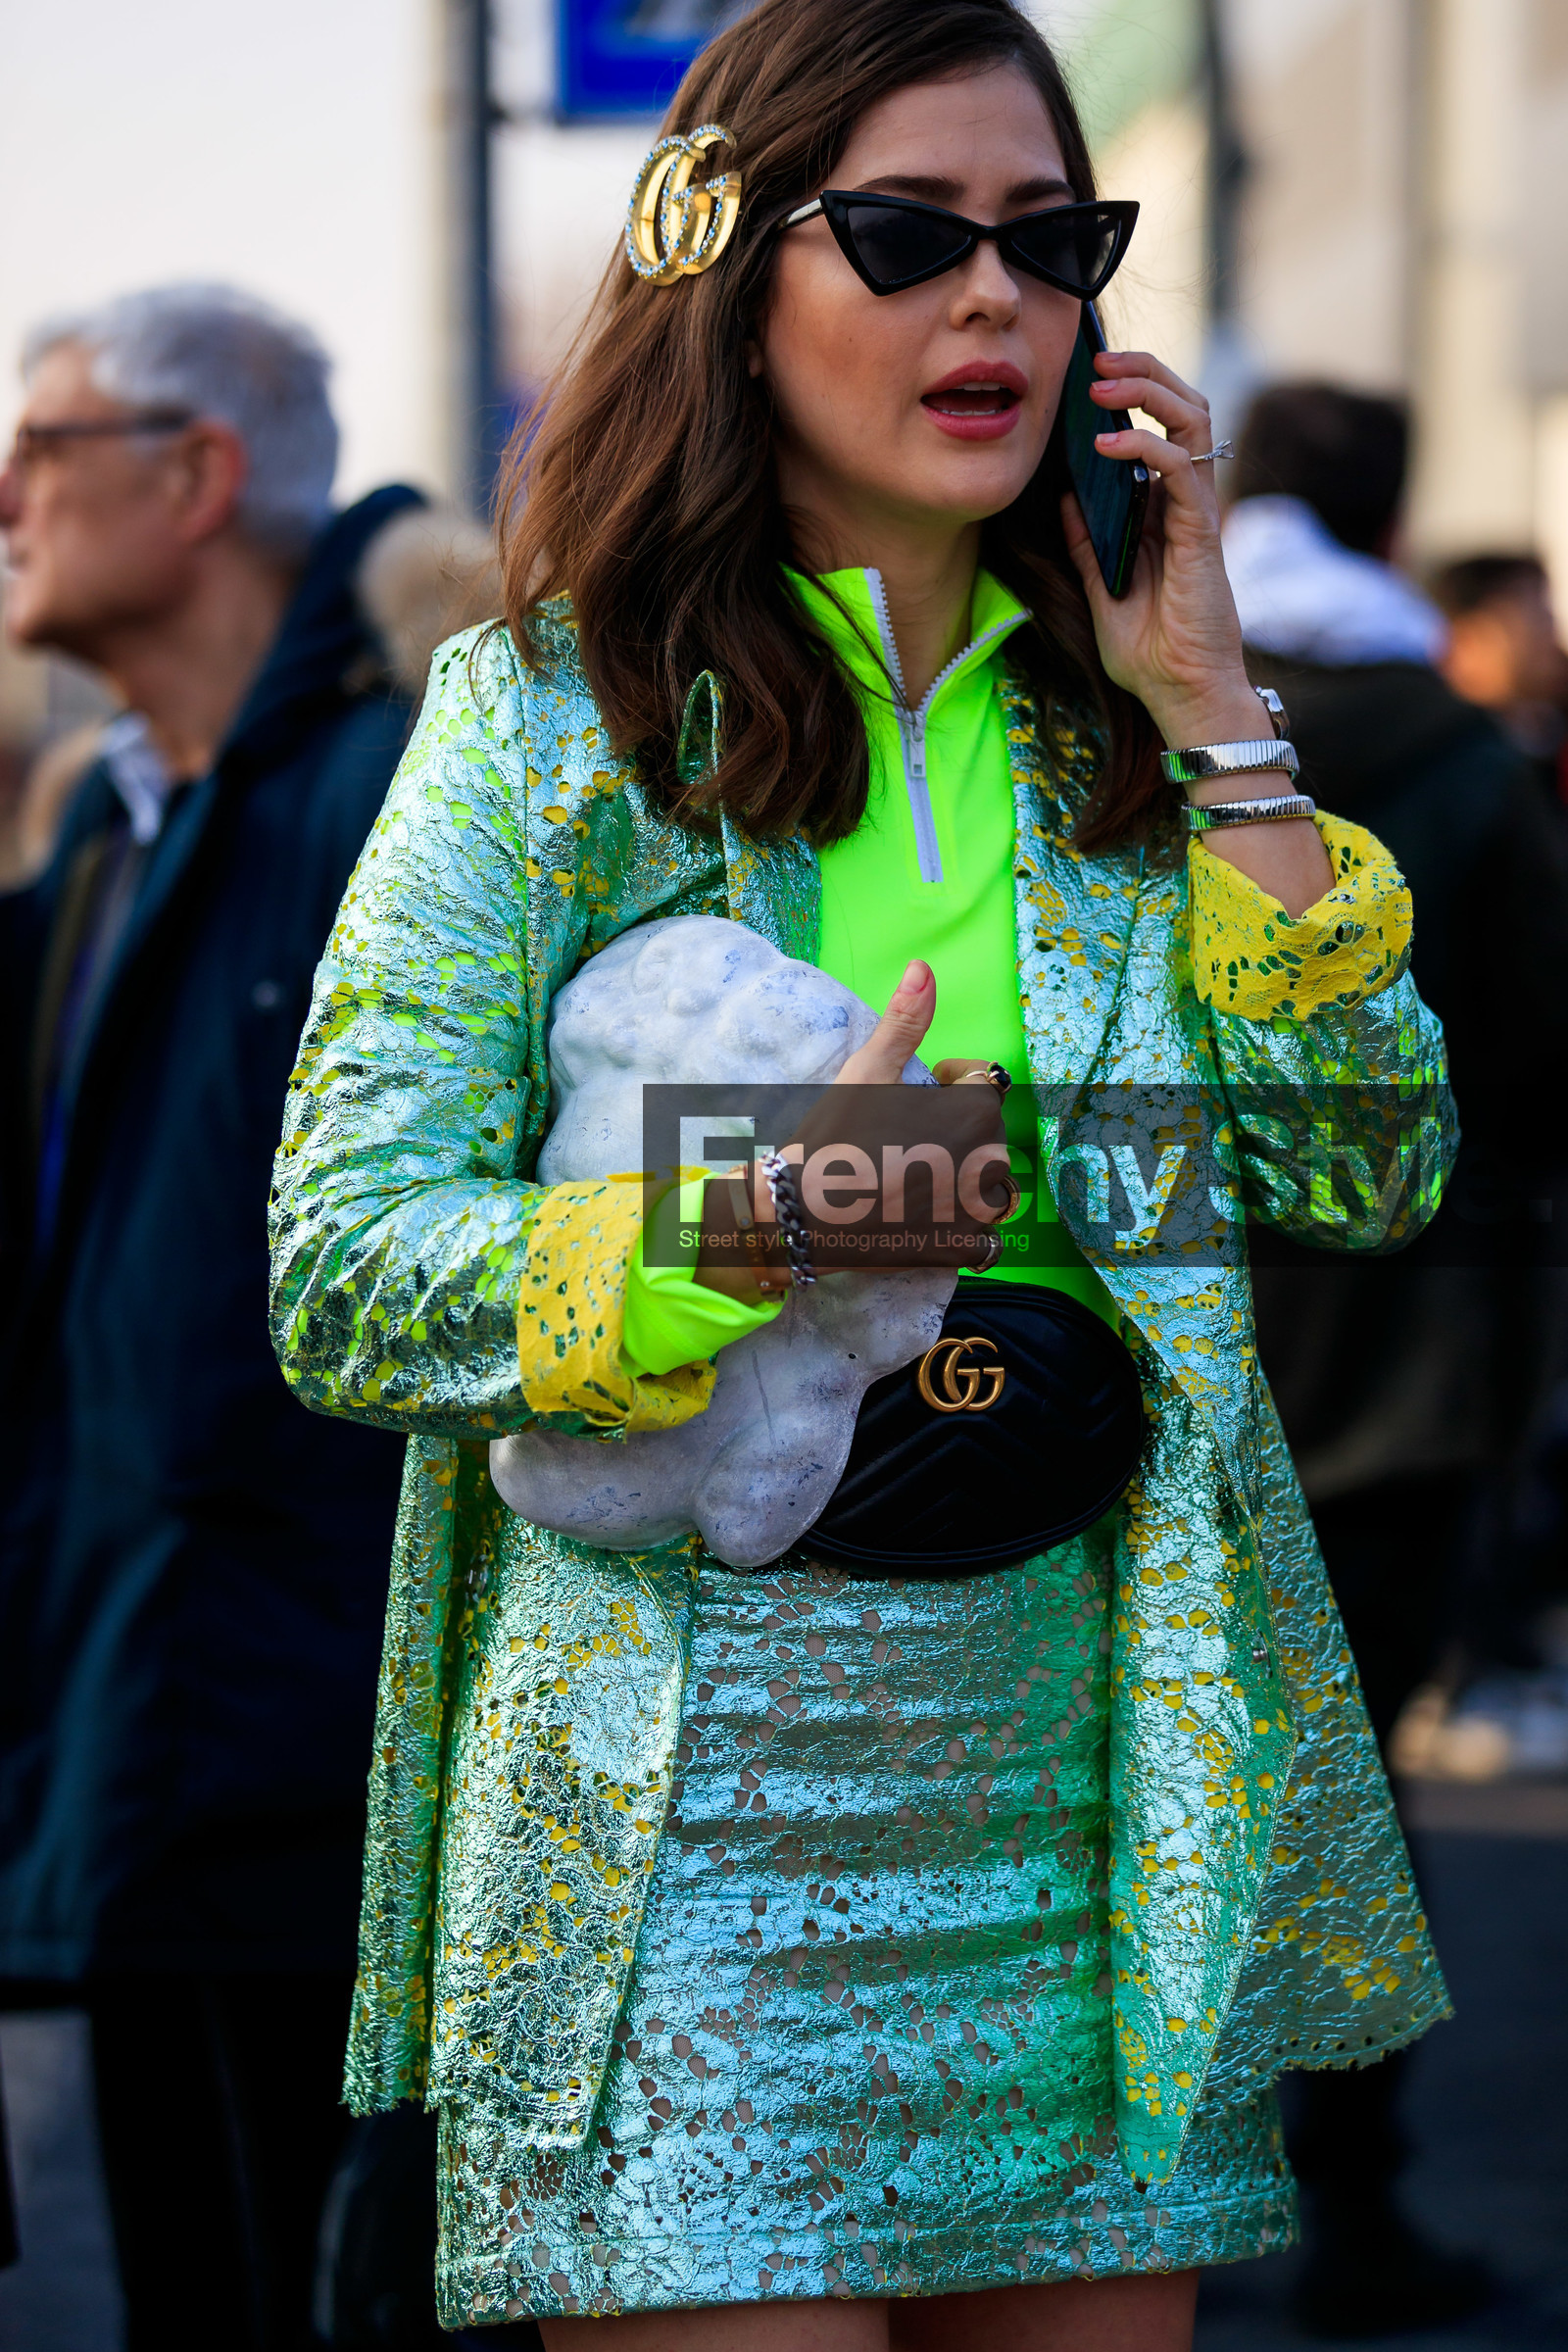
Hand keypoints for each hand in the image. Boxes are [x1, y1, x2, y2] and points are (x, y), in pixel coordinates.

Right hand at [695, 961, 1012, 1298]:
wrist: (802, 1216)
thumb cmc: (834, 1138)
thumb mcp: (867, 1072)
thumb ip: (904, 1021)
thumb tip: (923, 967)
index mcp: (974, 1112)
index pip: (982, 1083)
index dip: (947, 1084)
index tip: (914, 1094)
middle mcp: (988, 1161)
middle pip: (987, 1133)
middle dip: (956, 1131)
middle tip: (903, 1139)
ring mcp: (978, 1210)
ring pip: (994, 1185)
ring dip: (970, 1179)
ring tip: (920, 1178)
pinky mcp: (962, 1248)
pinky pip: (985, 1238)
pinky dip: (966, 1229)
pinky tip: (930, 1220)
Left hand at [1061, 348, 1261, 751]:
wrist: (1180, 694)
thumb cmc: (1150, 653)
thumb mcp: (1102, 590)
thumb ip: (1087, 543)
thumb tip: (1065, 498)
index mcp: (1165, 509)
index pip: (1160, 426)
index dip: (1132, 392)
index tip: (1085, 381)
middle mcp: (1187, 501)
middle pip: (1183, 407)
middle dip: (1142, 373)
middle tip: (1095, 363)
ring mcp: (1198, 512)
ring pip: (1192, 420)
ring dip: (1149, 390)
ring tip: (1103, 385)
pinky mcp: (1202, 531)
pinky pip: (1181, 469)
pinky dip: (1146, 447)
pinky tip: (1107, 446)